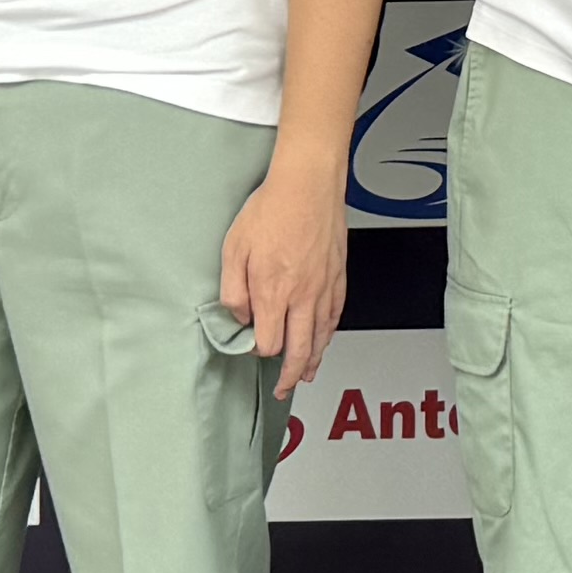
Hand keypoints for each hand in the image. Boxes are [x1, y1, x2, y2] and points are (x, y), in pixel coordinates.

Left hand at [217, 170, 351, 382]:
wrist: (308, 183)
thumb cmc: (272, 209)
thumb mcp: (234, 248)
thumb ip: (233, 290)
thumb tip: (240, 317)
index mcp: (274, 292)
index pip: (270, 342)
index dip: (260, 351)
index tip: (253, 347)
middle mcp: (303, 296)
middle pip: (300, 350)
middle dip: (291, 375)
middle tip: (285, 389)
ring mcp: (324, 288)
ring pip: (321, 337)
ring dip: (313, 360)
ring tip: (307, 375)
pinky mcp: (338, 276)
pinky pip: (335, 315)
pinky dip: (329, 334)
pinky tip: (324, 339)